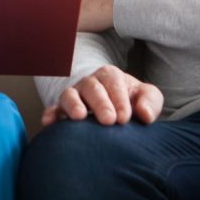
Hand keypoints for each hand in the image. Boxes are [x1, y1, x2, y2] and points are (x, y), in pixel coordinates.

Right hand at [41, 65, 162, 126]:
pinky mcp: (63, 111)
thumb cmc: (133, 102)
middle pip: (91, 87)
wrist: (119, 112)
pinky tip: (49, 123)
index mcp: (110, 76)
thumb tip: (144, 114)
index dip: (118, 99)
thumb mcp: (147, 97)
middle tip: (109, 121)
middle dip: (100, 103)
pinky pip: (54, 110)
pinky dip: (50, 115)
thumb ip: (150, 101)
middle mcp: (90, 83)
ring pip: (69, 95)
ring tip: (79, 117)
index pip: (112, 82)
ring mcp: (75, 96)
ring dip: (73, 105)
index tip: (125, 118)